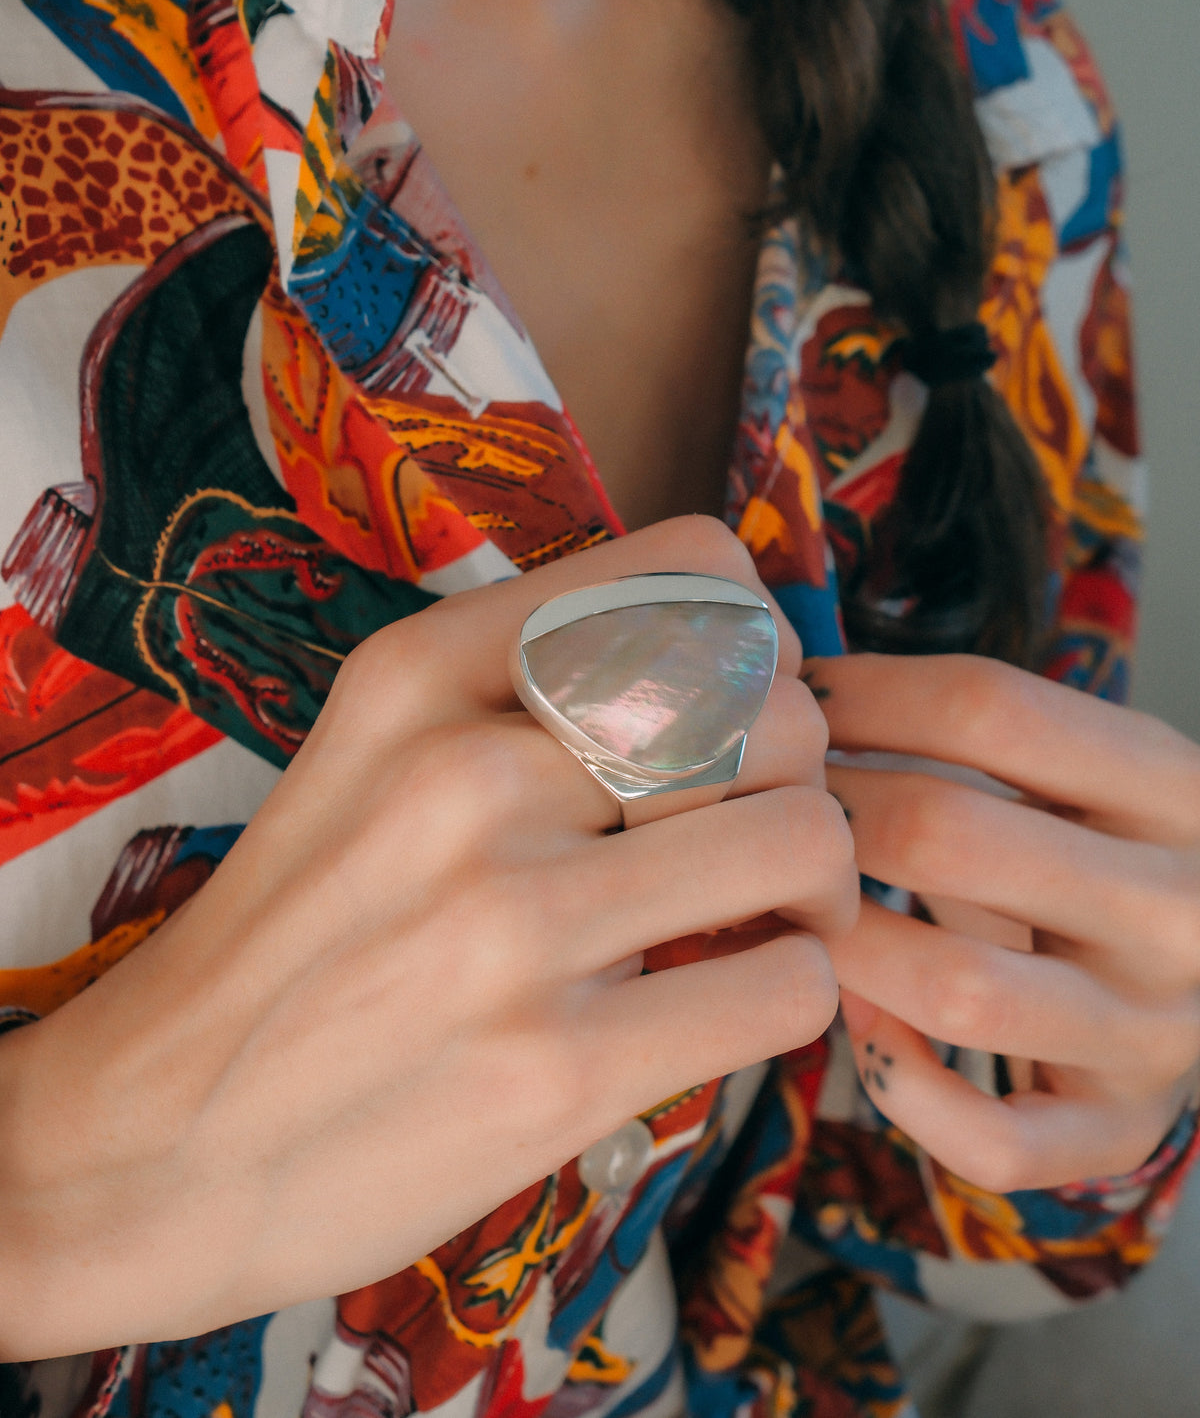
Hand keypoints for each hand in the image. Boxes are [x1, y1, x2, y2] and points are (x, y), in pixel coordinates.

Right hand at [0, 517, 856, 1358]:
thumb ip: (519, 698)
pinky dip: (797, 992)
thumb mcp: (364, 762)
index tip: (738, 714)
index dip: (758, 643)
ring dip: (820, 888)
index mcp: (418, 674)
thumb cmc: (290, 944)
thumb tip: (730, 671)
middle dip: (803, 780)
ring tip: (773, 921)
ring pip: (804, 837)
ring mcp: (510, 921)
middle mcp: (466, 772)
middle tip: (767, 836)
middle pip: (773, 712)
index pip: (692, 570)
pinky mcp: (555, 1067)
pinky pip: (787, 986)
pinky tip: (734, 1002)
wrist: (152, 1139)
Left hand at [807, 652, 1199, 1193]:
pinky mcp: (1120, 1129)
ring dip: (845, 943)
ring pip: (957, 990)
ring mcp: (1155, 1033)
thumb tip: (793, 680)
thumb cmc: (1106, 852)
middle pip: (948, 835)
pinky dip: (904, 1088)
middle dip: (830, 813)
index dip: (867, 696)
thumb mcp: (1087, 769)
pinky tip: (864, 1029)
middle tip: (776, 811)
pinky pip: (993, 1138)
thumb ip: (981, 730)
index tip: (800, 702)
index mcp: (1174, 788)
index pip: (991, 708)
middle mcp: (1181, 912)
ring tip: (799, 914)